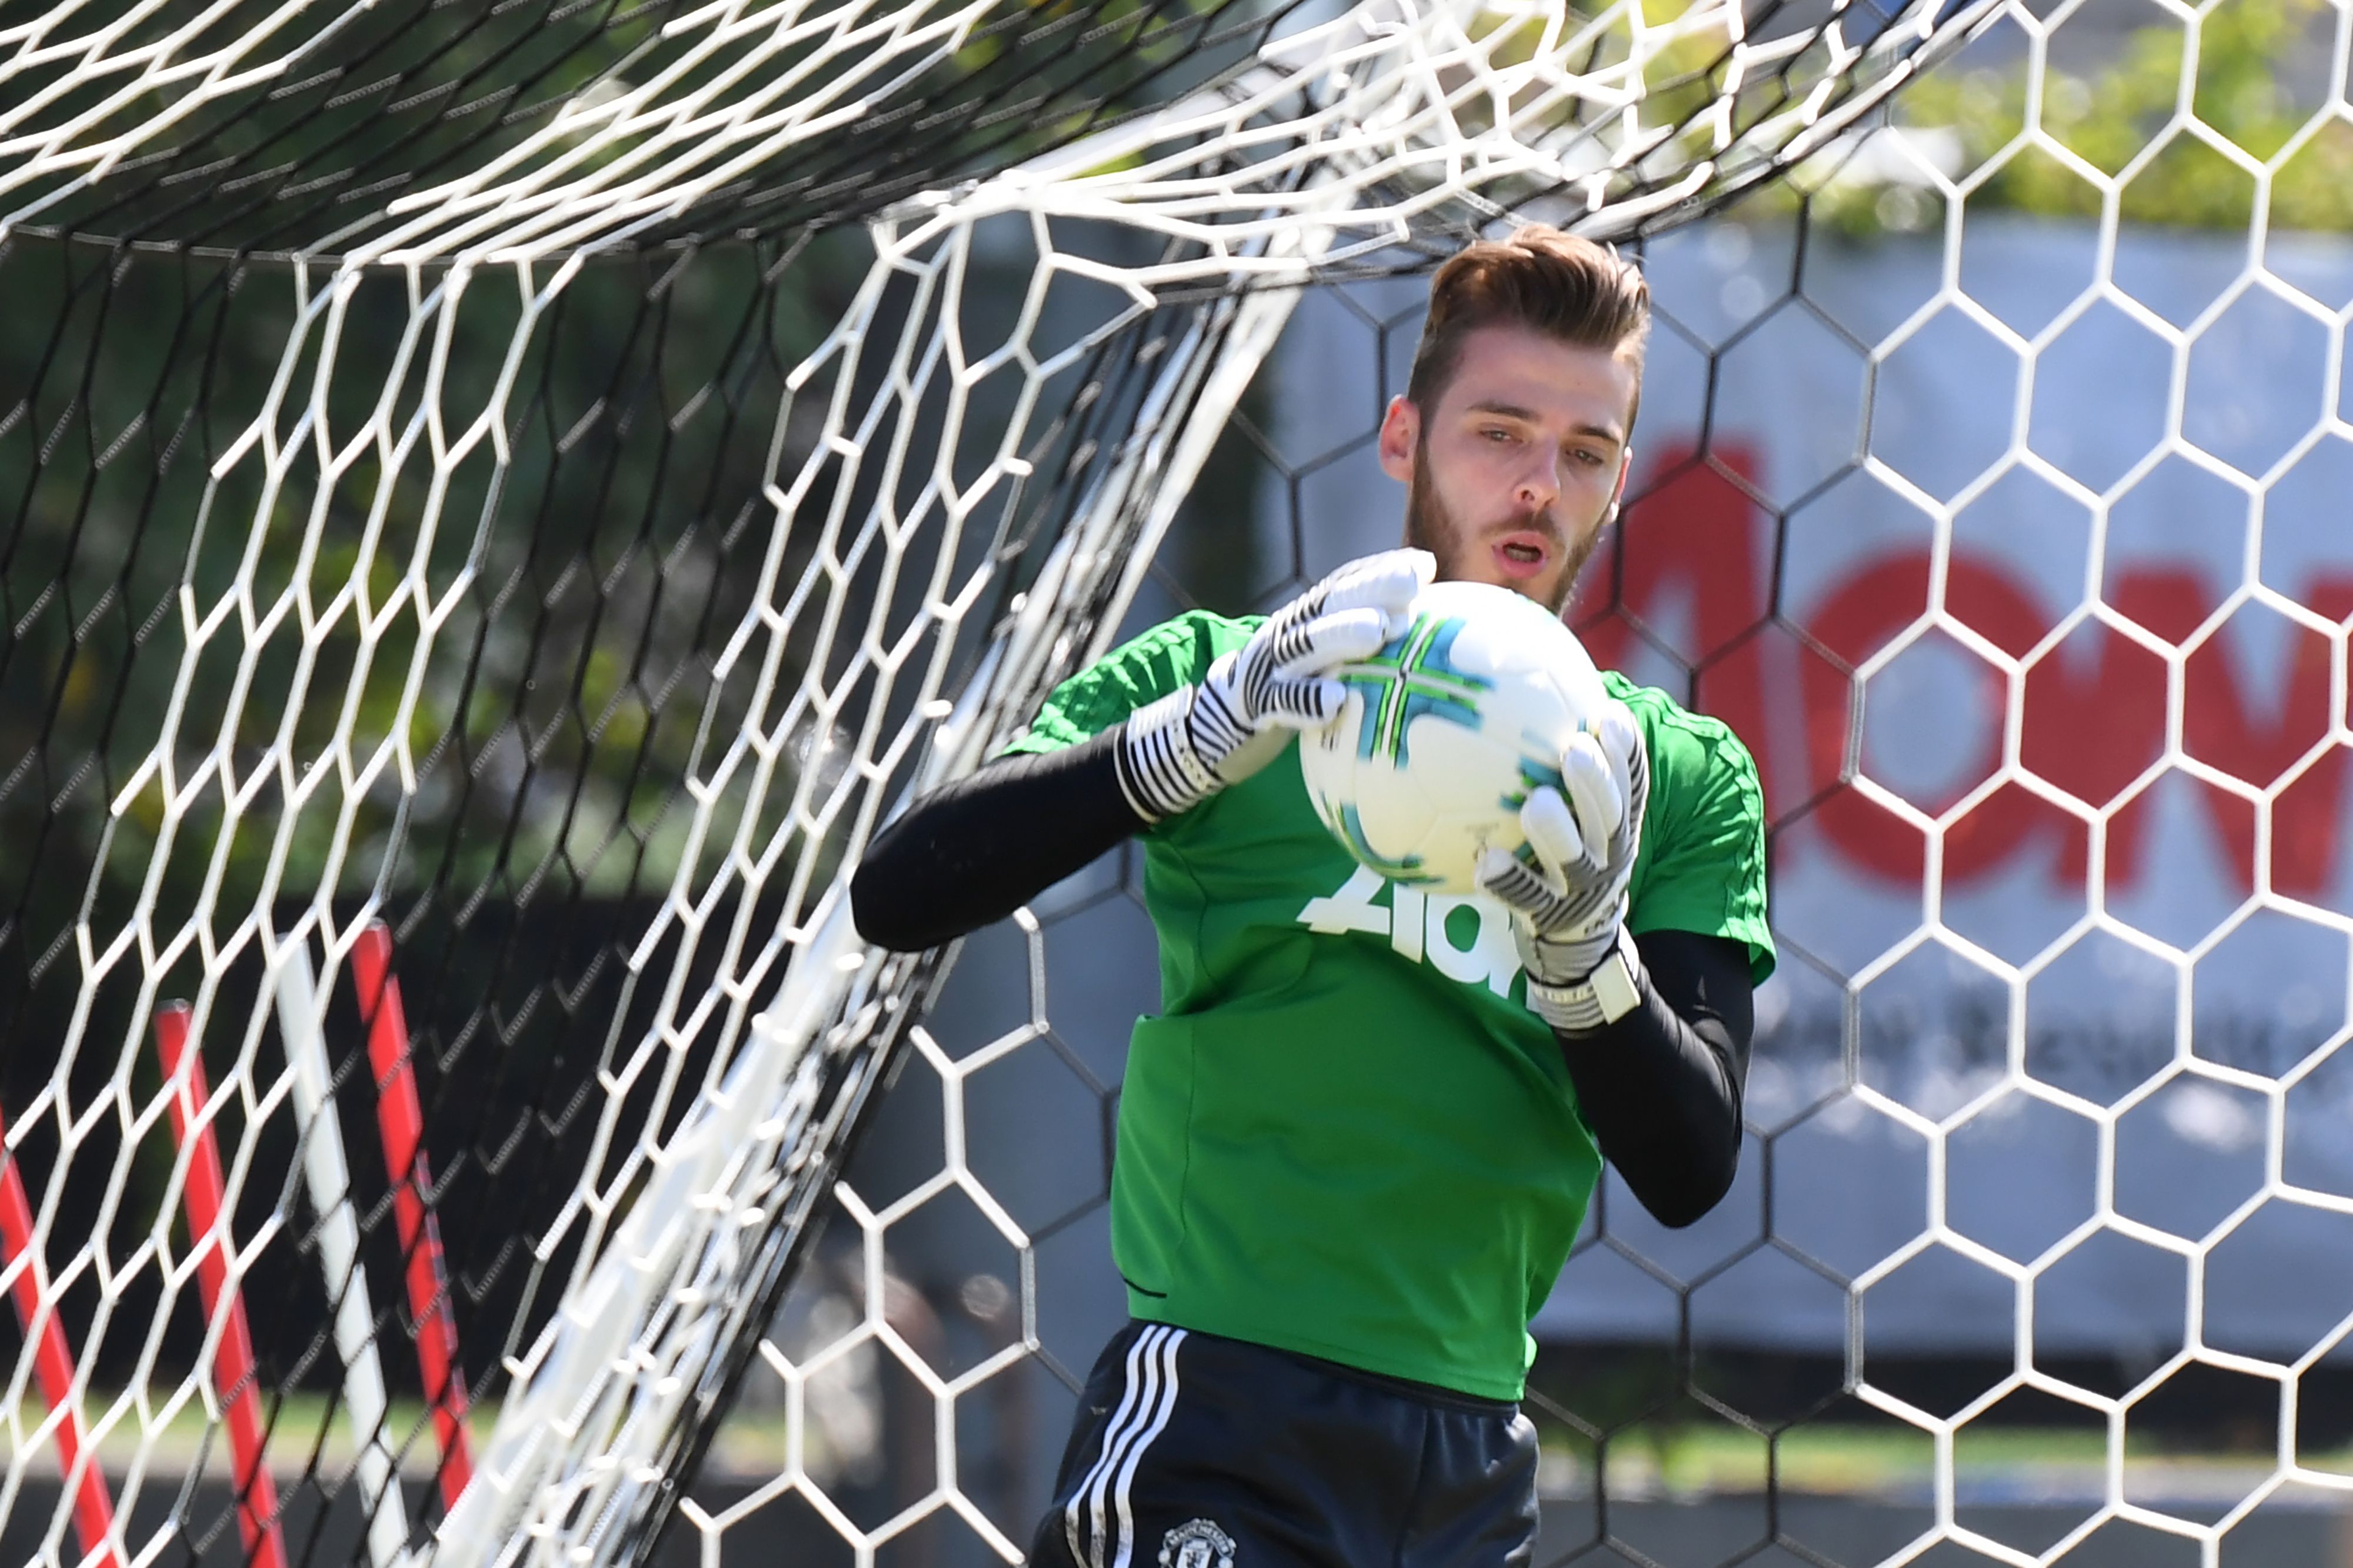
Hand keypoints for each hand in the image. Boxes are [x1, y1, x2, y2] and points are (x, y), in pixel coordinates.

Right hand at [1115, 549, 1432, 820]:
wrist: (1216, 725)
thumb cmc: (1290, 692)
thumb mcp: (1322, 661)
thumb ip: (1360, 645)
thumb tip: (1423, 637)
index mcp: (1305, 619)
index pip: (1343, 585)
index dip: (1380, 570)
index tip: (1424, 566)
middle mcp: (1286, 633)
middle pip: (1328, 603)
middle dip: (1370, 588)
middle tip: (1412, 585)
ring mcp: (1268, 667)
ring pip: (1305, 644)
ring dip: (1341, 633)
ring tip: (1380, 630)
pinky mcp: (1255, 706)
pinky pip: (1283, 702)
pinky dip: (1308, 700)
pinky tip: (1338, 702)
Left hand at [1477, 699, 1648, 997]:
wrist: (1579, 935)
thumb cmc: (1573, 853)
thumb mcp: (1588, 816)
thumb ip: (1572, 764)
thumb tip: (1541, 691)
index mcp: (1618, 826)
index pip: (1631, 784)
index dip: (1626, 751)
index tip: (1608, 714)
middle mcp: (1607, 855)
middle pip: (1610, 817)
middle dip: (1596, 783)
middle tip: (1574, 750)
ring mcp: (1578, 887)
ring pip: (1572, 859)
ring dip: (1556, 831)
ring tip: (1536, 803)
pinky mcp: (1547, 915)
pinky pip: (1525, 898)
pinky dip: (1506, 880)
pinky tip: (1484, 861)